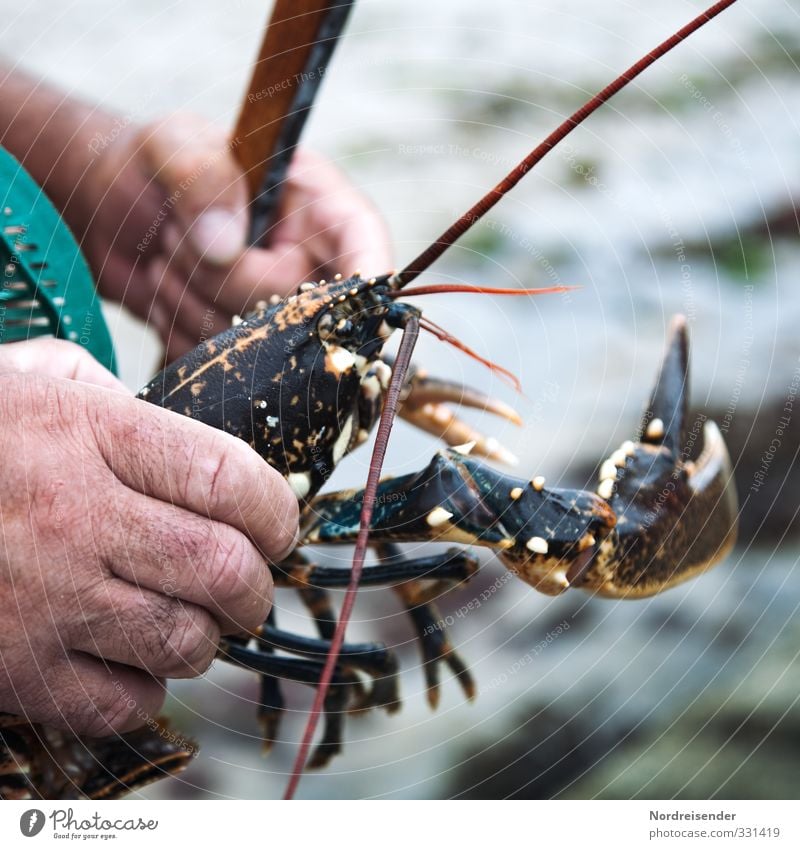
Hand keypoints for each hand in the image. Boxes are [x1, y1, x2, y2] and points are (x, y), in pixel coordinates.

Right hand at [0, 340, 297, 735]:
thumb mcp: (31, 377)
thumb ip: (110, 390)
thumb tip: (175, 428)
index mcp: (89, 435)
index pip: (229, 478)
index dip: (276, 509)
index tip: (278, 522)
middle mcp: (73, 518)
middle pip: (222, 568)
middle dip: (256, 584)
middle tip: (249, 582)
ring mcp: (44, 601)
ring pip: (183, 640)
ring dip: (207, 634)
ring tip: (191, 616)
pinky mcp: (15, 670)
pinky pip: (123, 701)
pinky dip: (148, 686)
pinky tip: (131, 656)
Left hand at [83, 114, 392, 359]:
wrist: (102, 213)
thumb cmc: (149, 166)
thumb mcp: (171, 146)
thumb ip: (201, 176)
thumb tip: (226, 247)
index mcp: (309, 202)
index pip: (361, 240)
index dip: (365, 276)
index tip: (346, 306)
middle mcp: (303, 260)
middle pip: (301, 307)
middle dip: (226, 281)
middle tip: (175, 237)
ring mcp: (272, 307)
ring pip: (256, 343)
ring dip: (189, 302)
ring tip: (163, 257)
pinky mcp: (240, 345)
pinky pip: (221, 364)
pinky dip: (177, 330)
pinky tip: (162, 290)